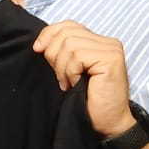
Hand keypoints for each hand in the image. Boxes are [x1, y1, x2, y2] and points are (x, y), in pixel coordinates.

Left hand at [32, 21, 133, 136]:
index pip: (68, 25)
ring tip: (68, 83)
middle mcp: (108, 42)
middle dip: (53, 54)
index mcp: (98, 42)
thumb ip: (63, 52)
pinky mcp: (111, 59)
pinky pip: (78, 56)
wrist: (107, 124)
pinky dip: (70, 72)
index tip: (37, 49)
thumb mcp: (70, 71)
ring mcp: (111, 49)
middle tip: (60, 76)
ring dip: (62, 67)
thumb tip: (40, 42)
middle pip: (66, 32)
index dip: (49, 34)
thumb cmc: (87, 101)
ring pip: (70, 44)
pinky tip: (75, 84)